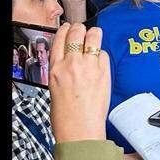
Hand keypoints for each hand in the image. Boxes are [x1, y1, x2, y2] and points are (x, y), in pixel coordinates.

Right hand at [48, 22, 110, 141]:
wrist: (80, 131)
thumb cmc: (66, 117)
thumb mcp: (54, 88)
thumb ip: (62, 71)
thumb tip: (69, 62)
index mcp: (56, 68)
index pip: (60, 38)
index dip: (66, 30)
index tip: (69, 28)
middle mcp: (72, 64)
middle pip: (77, 32)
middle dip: (81, 29)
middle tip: (84, 32)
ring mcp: (89, 66)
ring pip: (94, 37)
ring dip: (95, 35)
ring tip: (95, 36)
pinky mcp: (104, 73)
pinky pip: (104, 54)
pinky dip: (102, 54)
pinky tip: (100, 60)